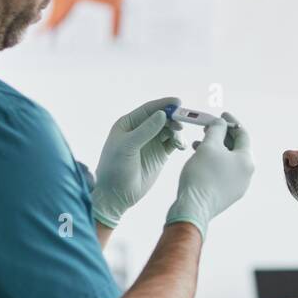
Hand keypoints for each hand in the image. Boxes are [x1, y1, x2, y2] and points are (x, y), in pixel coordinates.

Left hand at [90, 96, 183, 228]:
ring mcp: (151, 142)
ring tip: (178, 142)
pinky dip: (179, 142)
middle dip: (173, 118)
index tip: (178, 102)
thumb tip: (162, 114)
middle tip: (183, 123)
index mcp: (128, 124)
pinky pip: (173, 143)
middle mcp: (140, 130)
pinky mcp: (160, 155)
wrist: (116, 195)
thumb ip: (145, 130)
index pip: (148, 109)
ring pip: (169, 130)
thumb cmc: (115, 169)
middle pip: (161, 118)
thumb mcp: (128, 147)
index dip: (163, 104)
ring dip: (176, 132)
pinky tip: (181, 146)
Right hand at [165, 113, 253, 237]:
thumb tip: (221, 123)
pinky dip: (213, 162)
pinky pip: (223, 172)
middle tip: (207, 128)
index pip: (242, 134)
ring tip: (198, 143)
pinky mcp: (227, 194)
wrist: (193, 208)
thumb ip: (216, 129)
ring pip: (228, 160)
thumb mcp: (209, 146)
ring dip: (215, 148)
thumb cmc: (202, 175)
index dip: (231, 122)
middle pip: (236, 147)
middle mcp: (246, 174)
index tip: (221, 115)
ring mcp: (238, 186)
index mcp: (247, 161)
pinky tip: (199, 159)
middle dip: (221, 135)